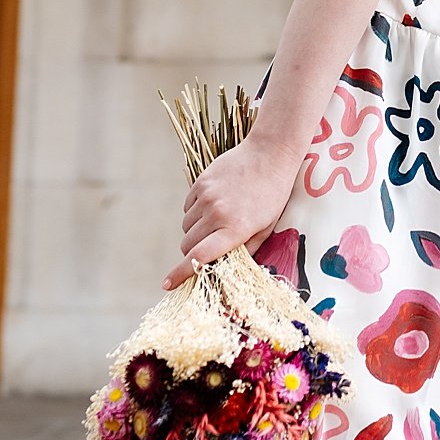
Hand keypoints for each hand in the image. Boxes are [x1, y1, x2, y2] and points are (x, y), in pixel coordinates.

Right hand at [160, 139, 301, 288]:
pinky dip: (195, 213)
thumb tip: (226, 269)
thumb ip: (245, 251)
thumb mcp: (266, 228)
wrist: (270, 154)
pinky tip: (214, 205)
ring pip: (186, 226)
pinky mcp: (201, 183)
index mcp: (235, 229)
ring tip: (218, 220)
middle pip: (187, 244)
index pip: (199, 257)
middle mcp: (217, 214)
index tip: (167, 284)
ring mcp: (207, 197)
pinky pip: (187, 208)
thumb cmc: (272, 195)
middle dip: (193, 251)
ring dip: (195, 231)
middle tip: (208, 247)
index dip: (180, 273)